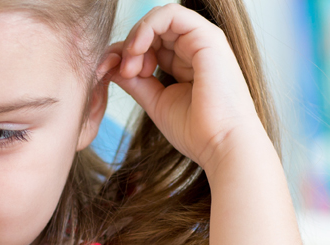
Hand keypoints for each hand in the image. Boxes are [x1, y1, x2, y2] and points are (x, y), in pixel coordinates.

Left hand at [104, 4, 265, 172]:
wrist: (221, 145)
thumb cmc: (195, 131)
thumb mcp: (154, 101)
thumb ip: (134, 81)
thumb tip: (110, 66)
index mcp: (184, 62)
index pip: (148, 43)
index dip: (124, 53)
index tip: (108, 73)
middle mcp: (194, 48)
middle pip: (150, 29)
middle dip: (127, 46)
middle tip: (123, 72)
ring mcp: (202, 40)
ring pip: (159, 17)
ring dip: (135, 38)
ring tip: (131, 68)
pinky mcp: (208, 38)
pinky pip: (171, 15)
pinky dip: (147, 28)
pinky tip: (136, 50)